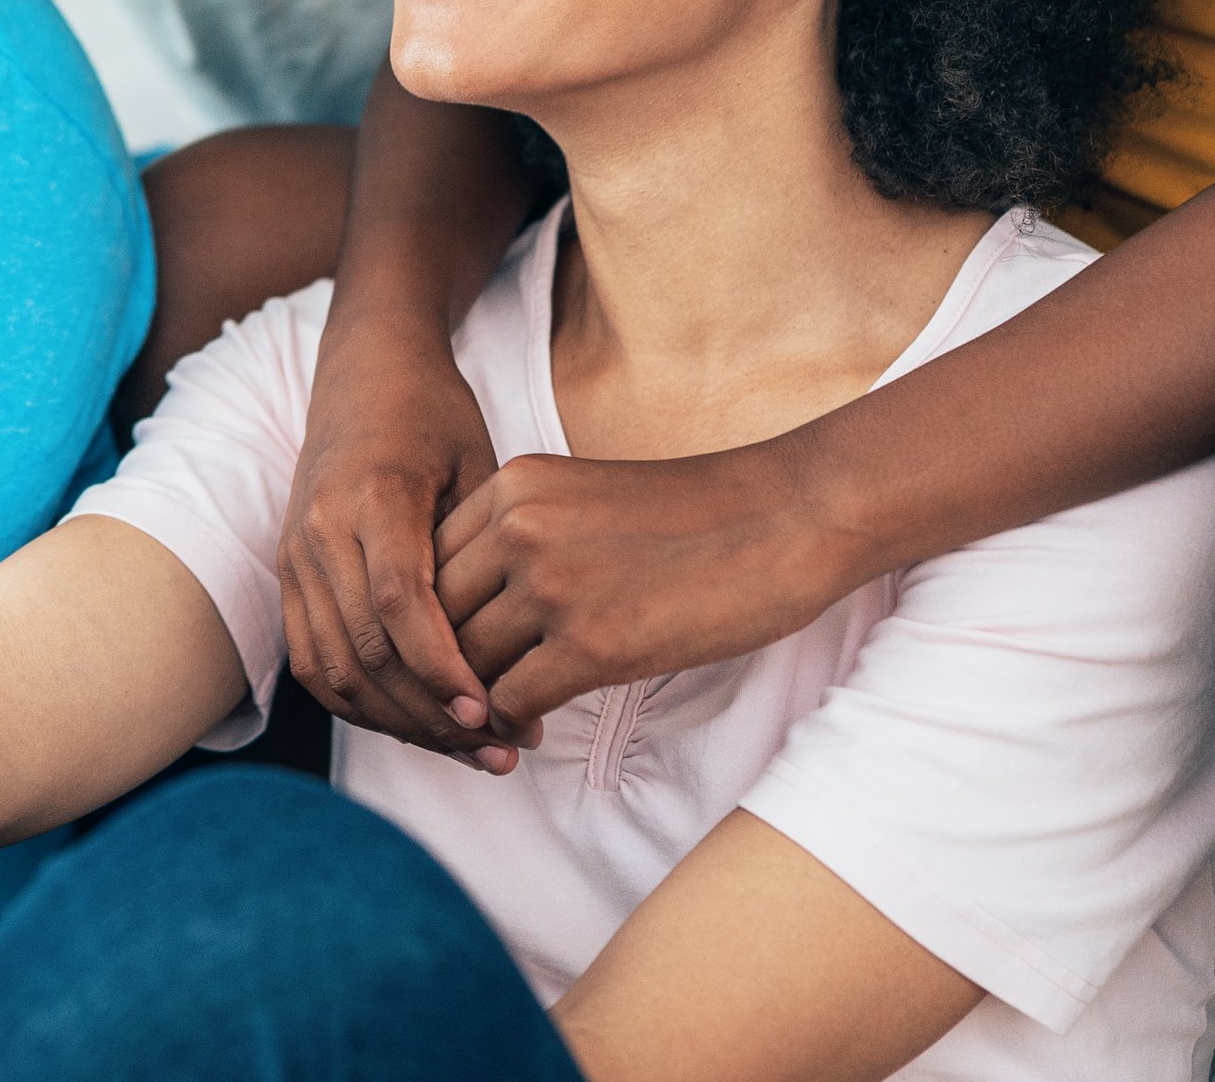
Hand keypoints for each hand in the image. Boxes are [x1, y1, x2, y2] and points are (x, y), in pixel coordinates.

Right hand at [280, 307, 511, 764]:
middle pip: (363, 650)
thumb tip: (525, 654)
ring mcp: (295, 553)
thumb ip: (487, 553)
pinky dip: (361, 704)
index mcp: (374, 494)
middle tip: (500, 749)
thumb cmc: (435, 415)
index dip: (442, 669)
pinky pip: (313, 660)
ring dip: (399, 722)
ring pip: (333, 669)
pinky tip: (418, 724)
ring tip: (468, 749)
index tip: (493, 713)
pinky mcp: (288, 572)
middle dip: (431, 715)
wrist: (363, 369)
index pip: (398, 603)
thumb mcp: (481, 465)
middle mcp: (321, 528)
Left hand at [434, 445, 862, 742]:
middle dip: (441, 668)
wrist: (788, 516)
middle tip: (463, 702)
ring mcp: (551, 584)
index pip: (426, 564)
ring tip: (500, 722)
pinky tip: (536, 729)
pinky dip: (514, 724)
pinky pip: (512, 700)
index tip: (453, 652)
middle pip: (433, 616)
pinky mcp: (591, 643)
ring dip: (475, 703)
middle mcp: (517, 527)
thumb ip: (524, 536)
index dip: (430, 618)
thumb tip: (477, 611)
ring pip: (465, 664)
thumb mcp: (584, 498)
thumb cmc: (697, 513)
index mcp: (511, 485)